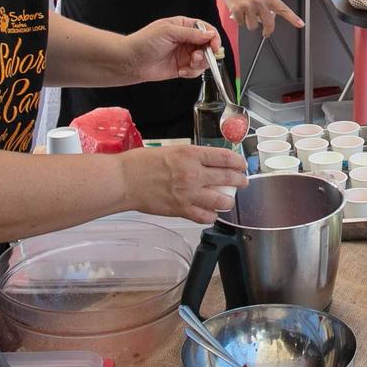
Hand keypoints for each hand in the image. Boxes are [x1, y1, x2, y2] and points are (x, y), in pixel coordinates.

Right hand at [119, 144, 247, 224]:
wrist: (124, 180)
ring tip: (227, 200)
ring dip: (228, 201)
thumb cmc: (141, 163)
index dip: (238, 162)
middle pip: (227, 178)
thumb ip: (191, 156)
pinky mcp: (180, 209)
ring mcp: (188, 193)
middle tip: (242, 182)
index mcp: (190, 155)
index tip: (242, 165)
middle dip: (239, 181)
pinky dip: (210, 216)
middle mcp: (193, 174)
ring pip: (220, 201)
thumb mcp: (171, 150)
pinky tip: (210, 214)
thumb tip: (207, 161)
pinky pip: (204, 216)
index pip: (224, 157)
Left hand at [120, 16, 219, 83]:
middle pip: (208, 45)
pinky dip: (192, 72)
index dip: (213, 37)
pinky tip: (182, 71)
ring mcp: (184, 54)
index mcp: (184, 26)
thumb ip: (191, 33)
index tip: (214, 46)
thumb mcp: (168, 31)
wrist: (131, 61)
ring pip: (204, 59)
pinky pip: (195, 71)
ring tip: (189, 64)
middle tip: (198, 57)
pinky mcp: (182, 67)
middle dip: (207, 53)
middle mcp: (186, 39)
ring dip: (200, 63)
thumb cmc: (144, 42)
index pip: (206, 29)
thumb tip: (209, 34)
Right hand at [220, 0, 301, 36]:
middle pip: (269, 24)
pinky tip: (239, 11)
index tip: (300, 24)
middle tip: (266, 33)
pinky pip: (241, 24)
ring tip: (246, 13)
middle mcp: (260, 1)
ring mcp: (248, 5)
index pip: (283, 9)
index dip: (293, 18)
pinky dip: (240, 20)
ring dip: (249, 23)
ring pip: (253, 27)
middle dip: (267, 31)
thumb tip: (269, 19)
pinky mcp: (237, 10)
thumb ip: (267, 4)